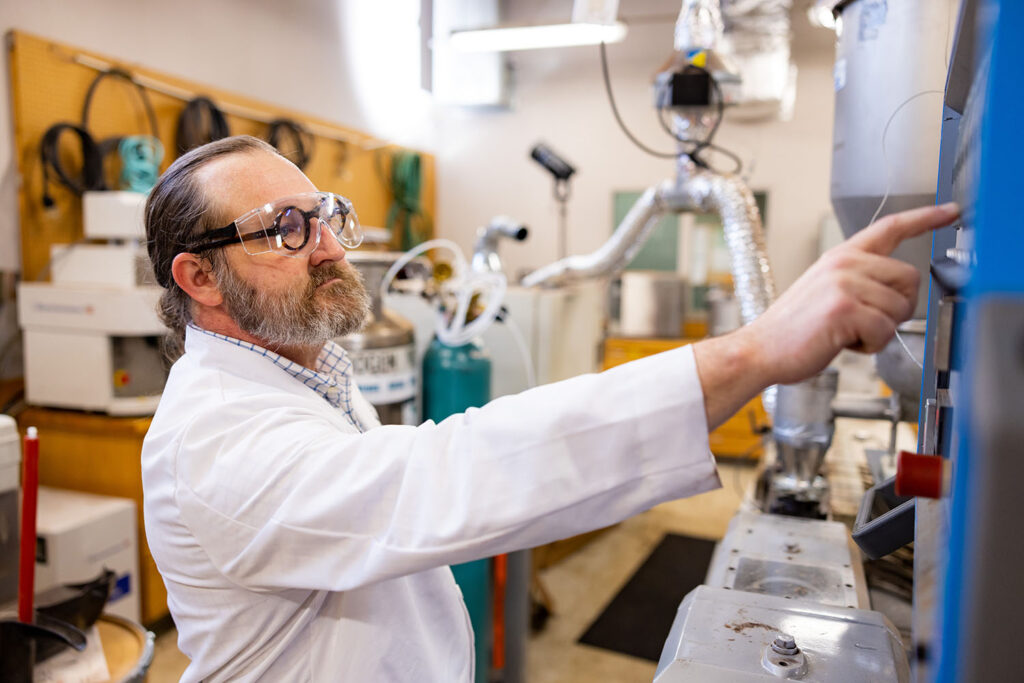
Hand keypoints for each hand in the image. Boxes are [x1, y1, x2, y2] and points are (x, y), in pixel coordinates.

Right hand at [745, 202, 960, 385]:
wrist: (760, 349)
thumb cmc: (792, 330)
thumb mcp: (825, 290)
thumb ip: (860, 281)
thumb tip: (900, 292)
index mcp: (840, 256)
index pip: (890, 228)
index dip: (925, 218)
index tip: (951, 211)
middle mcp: (844, 264)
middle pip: (909, 278)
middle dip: (898, 307)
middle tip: (867, 322)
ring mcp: (844, 284)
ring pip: (900, 308)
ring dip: (880, 331)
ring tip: (846, 332)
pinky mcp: (844, 309)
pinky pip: (884, 331)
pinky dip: (870, 346)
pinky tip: (843, 343)